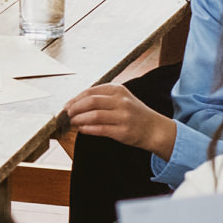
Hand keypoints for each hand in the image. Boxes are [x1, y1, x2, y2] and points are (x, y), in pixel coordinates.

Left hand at [63, 83, 177, 158]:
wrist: (154, 129)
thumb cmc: (134, 113)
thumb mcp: (121, 98)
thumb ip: (102, 98)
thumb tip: (76, 102)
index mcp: (118, 90)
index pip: (91, 91)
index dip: (76, 98)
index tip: (67, 105)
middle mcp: (121, 101)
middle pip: (91, 102)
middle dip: (75, 108)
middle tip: (68, 114)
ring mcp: (123, 116)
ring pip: (94, 115)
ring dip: (79, 119)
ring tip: (73, 122)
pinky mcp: (123, 131)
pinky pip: (100, 129)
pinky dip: (87, 129)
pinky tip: (82, 129)